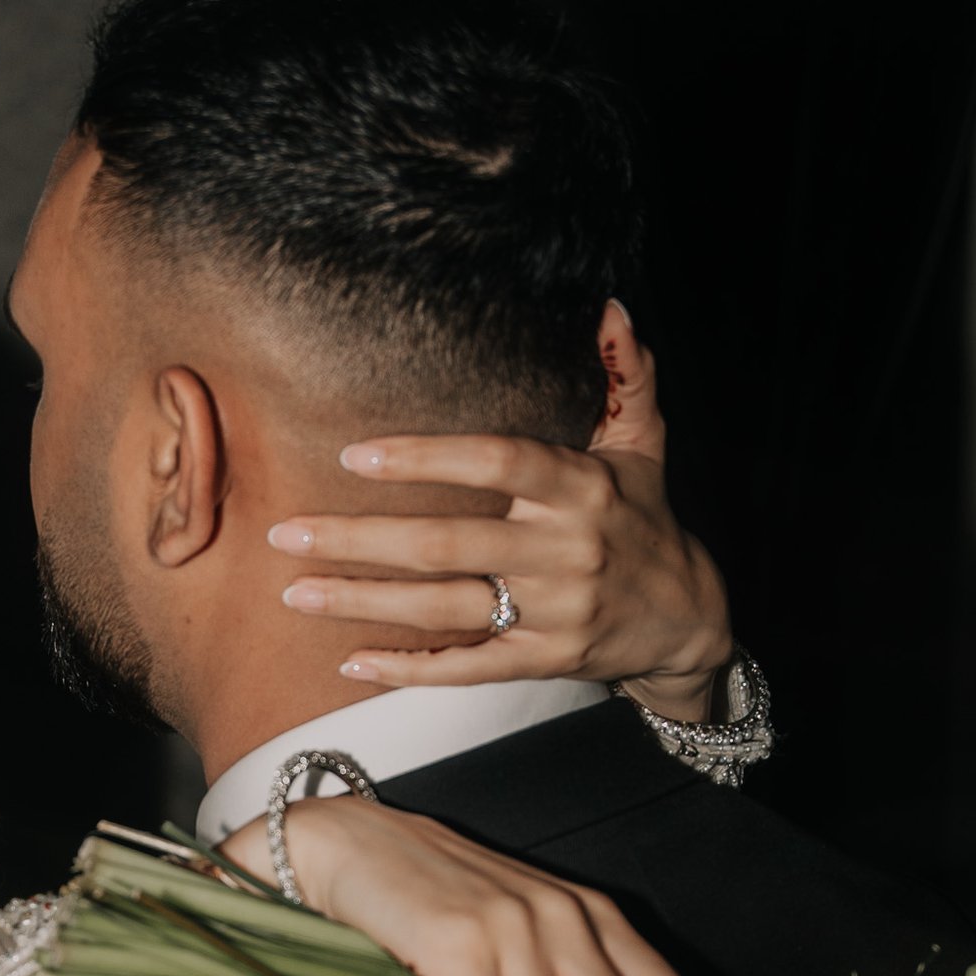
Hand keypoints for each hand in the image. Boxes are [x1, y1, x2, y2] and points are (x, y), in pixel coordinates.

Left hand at [265, 306, 731, 711]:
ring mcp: (554, 612)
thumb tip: (611, 307)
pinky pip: (467, 668)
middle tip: (286, 532)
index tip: (354, 456)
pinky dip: (408, 668)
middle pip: (448, 545)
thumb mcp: (644, 447)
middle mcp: (564, 551)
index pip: (497, 463)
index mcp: (580, 488)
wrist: (690, 619)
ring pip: (444, 609)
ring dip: (364, 602)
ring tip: (295, 591)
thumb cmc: (647, 520)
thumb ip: (625, 377)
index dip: (425, 459)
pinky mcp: (546, 661)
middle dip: (359, 540)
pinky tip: (349, 662)